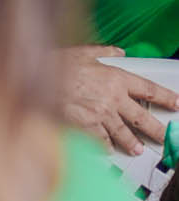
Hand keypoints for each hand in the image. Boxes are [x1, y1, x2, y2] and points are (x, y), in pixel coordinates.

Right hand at [61, 47, 178, 156]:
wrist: (35, 78)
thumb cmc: (56, 63)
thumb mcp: (82, 51)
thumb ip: (103, 51)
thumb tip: (117, 50)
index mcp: (116, 78)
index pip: (150, 90)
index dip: (167, 98)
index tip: (177, 104)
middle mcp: (113, 99)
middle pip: (143, 118)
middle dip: (156, 130)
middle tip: (163, 137)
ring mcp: (101, 115)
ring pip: (124, 134)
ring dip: (133, 143)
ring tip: (138, 150)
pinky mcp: (86, 126)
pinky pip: (100, 140)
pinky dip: (104, 146)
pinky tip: (108, 150)